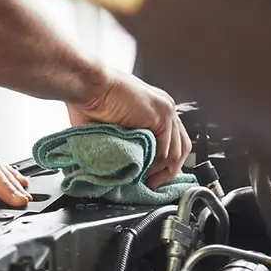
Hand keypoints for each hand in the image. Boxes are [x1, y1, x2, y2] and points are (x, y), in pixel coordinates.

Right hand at [67, 70, 191, 188]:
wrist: (88, 86)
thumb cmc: (90, 102)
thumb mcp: (112, 127)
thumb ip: (125, 143)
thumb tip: (125, 167)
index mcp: (154, 109)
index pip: (173, 141)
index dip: (165, 163)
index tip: (153, 178)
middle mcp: (165, 108)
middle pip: (182, 146)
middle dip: (169, 170)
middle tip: (154, 184)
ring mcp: (166, 110)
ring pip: (176, 151)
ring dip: (160, 169)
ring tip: (144, 179)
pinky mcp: (162, 114)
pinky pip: (167, 149)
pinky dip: (155, 164)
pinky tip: (141, 169)